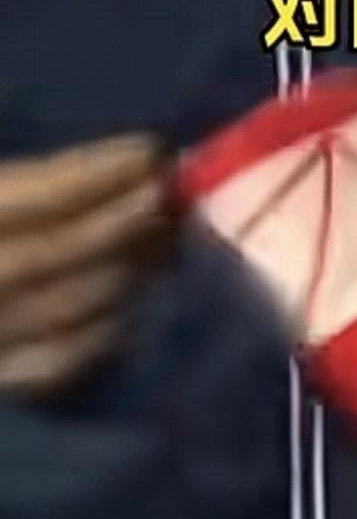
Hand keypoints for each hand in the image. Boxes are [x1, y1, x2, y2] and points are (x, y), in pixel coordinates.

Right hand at [0, 136, 168, 395]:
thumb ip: (21, 182)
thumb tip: (82, 158)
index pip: (32, 197)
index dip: (93, 173)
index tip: (150, 149)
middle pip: (54, 255)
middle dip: (120, 222)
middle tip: (172, 190)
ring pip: (59, 311)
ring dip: (124, 273)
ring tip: (168, 236)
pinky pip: (46, 369)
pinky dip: (96, 339)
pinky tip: (129, 308)